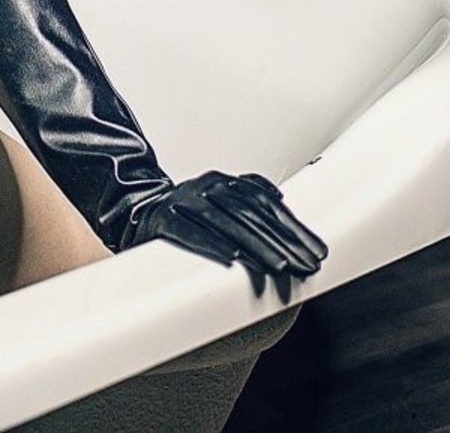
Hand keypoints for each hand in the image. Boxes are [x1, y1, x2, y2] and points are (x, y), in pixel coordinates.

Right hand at [134, 170, 327, 277]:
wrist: (132, 212)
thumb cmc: (184, 214)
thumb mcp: (217, 203)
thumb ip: (246, 199)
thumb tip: (280, 200)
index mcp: (222, 182)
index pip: (265, 203)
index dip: (293, 227)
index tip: (317, 251)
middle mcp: (205, 186)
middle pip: (250, 213)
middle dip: (283, 241)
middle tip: (307, 265)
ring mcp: (182, 200)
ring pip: (225, 222)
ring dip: (255, 245)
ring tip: (279, 267)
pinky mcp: (160, 219)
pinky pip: (188, 232)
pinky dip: (210, 245)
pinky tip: (232, 261)